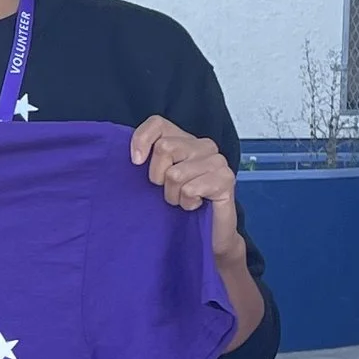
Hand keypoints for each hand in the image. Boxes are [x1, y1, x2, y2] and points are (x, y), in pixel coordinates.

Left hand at [129, 117, 241, 262]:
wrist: (208, 236)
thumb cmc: (180, 206)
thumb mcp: (157, 180)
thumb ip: (146, 161)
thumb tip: (132, 155)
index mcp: (185, 140)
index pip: (158, 123)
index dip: (141, 140)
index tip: (136, 162)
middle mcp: (203, 145)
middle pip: (164, 147)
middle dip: (158, 177)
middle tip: (170, 190)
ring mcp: (217, 161)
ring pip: (175, 173)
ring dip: (173, 196)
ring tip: (184, 200)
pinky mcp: (226, 179)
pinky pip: (190, 189)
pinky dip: (186, 203)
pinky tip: (196, 205)